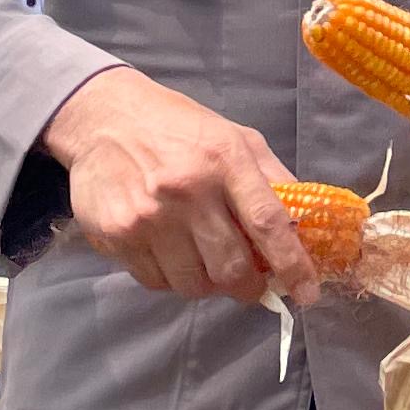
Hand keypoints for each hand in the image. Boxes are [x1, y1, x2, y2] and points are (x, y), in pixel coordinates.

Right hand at [45, 68, 317, 306]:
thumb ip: (272, 180)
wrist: (102, 116)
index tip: (307, 293)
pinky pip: (157, 282)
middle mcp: (187, 191)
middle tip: (250, 282)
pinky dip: (172, 278)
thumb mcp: (235, 137)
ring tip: (205, 262)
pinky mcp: (117, 235)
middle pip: (232, 269)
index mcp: (225, 160)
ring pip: (194, 285)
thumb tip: (303, 229)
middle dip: (249, 286)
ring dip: (209, 284)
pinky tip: (171, 252)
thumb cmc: (179, 128)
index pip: (268, 224)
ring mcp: (148, 217)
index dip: (293, 265)